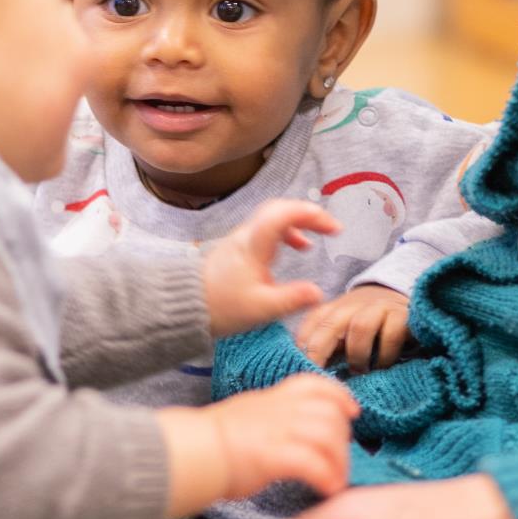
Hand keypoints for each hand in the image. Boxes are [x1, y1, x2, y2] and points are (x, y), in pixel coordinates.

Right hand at [157, 376, 358, 518]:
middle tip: (339, 461)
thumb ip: (270, 418)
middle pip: (329, 413)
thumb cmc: (210, 443)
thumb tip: (289, 432)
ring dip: (339, 461)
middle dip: (343, 438)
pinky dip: (327, 477)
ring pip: (327, 436)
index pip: (314, 384)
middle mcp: (278, 409)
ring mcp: (276, 431)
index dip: (339, 396)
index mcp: (270, 398)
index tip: (351, 412)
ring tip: (335, 480)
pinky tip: (326, 490)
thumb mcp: (245, 415)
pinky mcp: (273, 456)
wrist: (189, 452)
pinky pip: (314, 464)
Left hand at [202, 199, 339, 335]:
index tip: (334, 228)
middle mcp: (246, 237)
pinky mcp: (237, 250)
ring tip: (313, 241)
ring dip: (296, 224)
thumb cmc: (220, 308)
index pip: (284, 214)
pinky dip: (283, 234)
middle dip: (307, 214)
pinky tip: (294, 249)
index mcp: (253, 246)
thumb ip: (292, 299)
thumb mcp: (261, 309)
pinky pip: (265, 231)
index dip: (312, 214)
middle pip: (279, 209)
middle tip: (330, 228)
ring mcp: (240, 241)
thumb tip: (318, 292)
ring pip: (271, 219)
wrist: (184, 307)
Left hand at [294, 285, 410, 373]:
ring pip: (360, 326)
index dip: (303, 346)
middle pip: (330, 323)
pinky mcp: (404, 316)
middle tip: (322, 376)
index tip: (302, 368)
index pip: (311, 324)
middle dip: (320, 350)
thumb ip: (328, 350)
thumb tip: (308, 376)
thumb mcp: (344, 337)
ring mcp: (379, 308)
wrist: (408, 306)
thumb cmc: (367, 332)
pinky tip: (382, 367)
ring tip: (358, 372)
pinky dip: (384, 355)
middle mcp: (354, 305)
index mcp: (333, 310)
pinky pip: (391, 335)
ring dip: (357, 354)